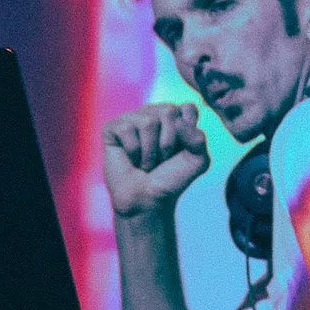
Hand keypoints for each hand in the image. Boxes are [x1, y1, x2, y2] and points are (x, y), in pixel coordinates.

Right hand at [103, 103, 209, 219]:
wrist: (147, 200)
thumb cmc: (171, 179)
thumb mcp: (198, 160)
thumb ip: (198, 137)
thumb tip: (171, 114)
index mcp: (175, 116)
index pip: (188, 108)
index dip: (188, 134)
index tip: (181, 152)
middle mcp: (153, 112)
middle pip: (169, 111)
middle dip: (168, 143)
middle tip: (161, 158)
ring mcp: (131, 118)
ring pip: (148, 122)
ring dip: (150, 151)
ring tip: (146, 162)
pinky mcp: (112, 128)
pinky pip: (127, 129)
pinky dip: (133, 151)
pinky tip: (131, 159)